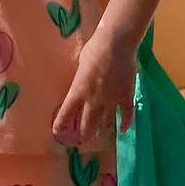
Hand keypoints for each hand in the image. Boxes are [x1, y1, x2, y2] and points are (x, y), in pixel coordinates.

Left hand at [52, 32, 136, 147]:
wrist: (116, 44)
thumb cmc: (95, 48)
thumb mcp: (82, 64)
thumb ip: (83, 77)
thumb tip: (84, 81)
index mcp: (78, 90)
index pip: (66, 112)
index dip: (61, 123)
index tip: (57, 131)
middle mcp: (93, 100)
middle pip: (88, 123)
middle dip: (86, 134)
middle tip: (84, 141)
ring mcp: (111, 100)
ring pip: (107, 121)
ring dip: (104, 129)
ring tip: (103, 135)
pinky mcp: (126, 97)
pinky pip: (126, 114)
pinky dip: (125, 123)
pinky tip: (124, 128)